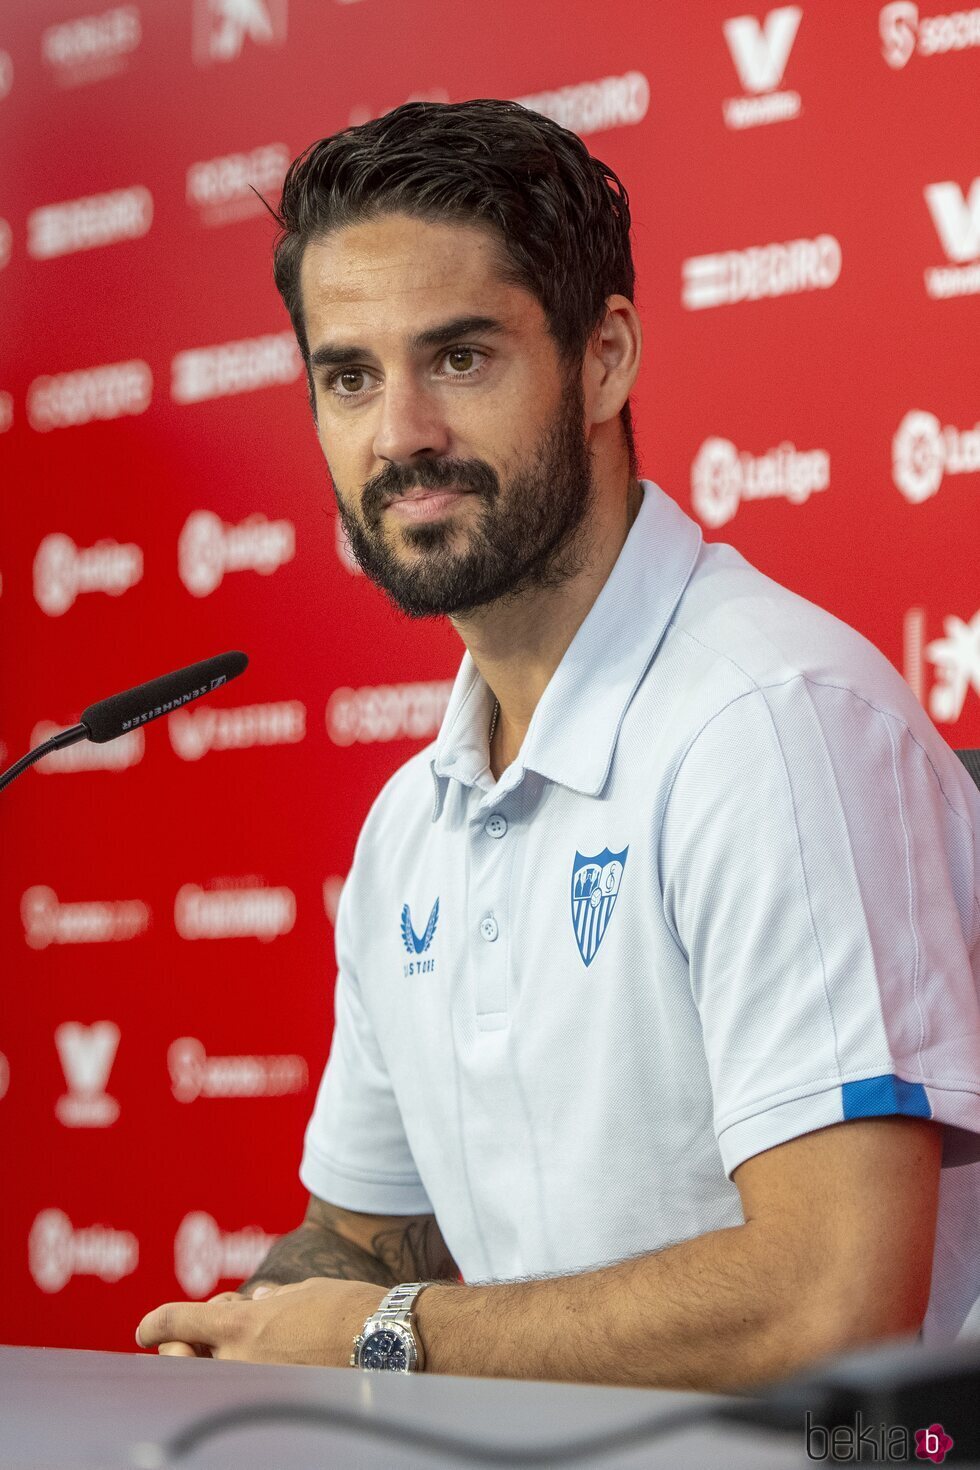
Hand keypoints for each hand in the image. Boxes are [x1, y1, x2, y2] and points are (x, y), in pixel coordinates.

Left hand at [137, 1277, 387, 1365]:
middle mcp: (241, 1359)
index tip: (144, 1331)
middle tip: (194, 1339)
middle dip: (184, 1347)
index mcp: (241, 1321)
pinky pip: (251, 1389)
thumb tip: (255, 1300)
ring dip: (220, 1361)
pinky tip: (275, 1363)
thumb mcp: (301, 1292)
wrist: (385, 1341)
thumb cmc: (348, 1307)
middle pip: (186, 1359)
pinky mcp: (280, 1404)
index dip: (156, 1325)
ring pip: (218, 1376)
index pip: (179, 1323)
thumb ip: (269, 1301)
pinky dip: (252, 1375)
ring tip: (242, 1346)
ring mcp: (259, 1387)